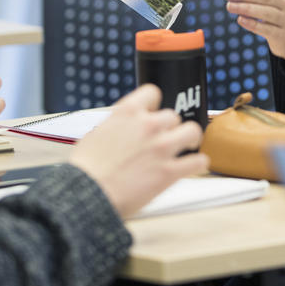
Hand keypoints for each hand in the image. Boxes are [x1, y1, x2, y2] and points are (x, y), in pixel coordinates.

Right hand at [70, 84, 208, 218]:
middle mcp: (148, 125)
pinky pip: (198, 161)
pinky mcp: (169, 171)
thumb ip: (116, 126)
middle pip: (172, 115)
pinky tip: (195, 166)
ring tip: (188, 145)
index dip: (153, 104)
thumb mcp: (96, 134)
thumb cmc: (85, 169)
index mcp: (127, 112)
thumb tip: (122, 131)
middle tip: (165, 138)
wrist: (86, 193)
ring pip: (192, 131)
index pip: (152, 93)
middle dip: (168, 127)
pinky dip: (198, 163)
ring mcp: (161, 147)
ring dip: (190, 138)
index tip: (152, 113)